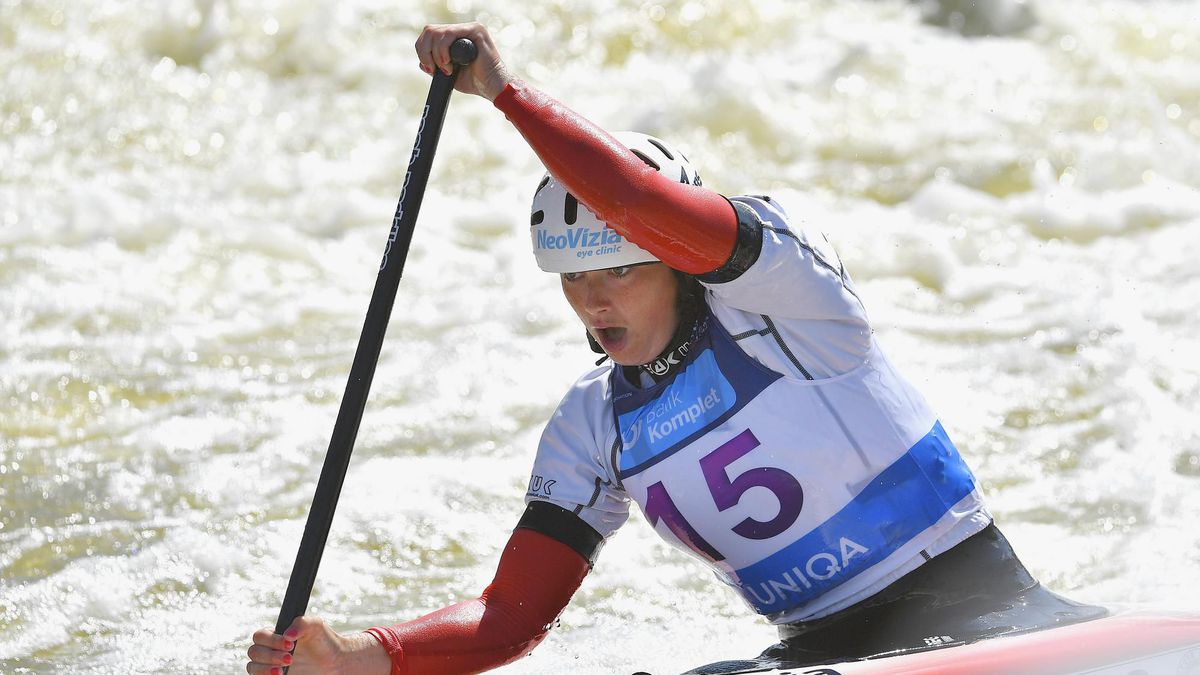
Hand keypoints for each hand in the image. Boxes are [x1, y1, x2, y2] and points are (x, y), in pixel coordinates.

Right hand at [246, 616, 387, 674]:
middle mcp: (269, 650)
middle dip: (270, 656)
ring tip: (282, 671)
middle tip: (290, 659)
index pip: (260, 636)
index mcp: (275, 636)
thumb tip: (287, 634)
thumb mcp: (316, 626)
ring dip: (264, 669)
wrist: (335, 662)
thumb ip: (302, 623)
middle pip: (254, 652)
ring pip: (253, 667)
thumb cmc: (324, 641)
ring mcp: (270, 666)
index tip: (290, 645)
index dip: (272, 640)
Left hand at [415, 22, 515, 99]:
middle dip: (425, 52)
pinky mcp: (476, 30)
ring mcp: (469, 28)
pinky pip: (449, 34)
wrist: (491, 87)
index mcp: (455, 37)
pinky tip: (450, 63)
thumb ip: (435, 66)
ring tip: (447, 68)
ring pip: (437, 33)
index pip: (429, 35)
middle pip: (429, 31)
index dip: (423, 51)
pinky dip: (444, 50)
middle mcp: (461, 30)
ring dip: (436, 54)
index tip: (429, 68)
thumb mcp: (449, 73)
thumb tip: (421, 63)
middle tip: (434, 69)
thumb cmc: (475, 82)